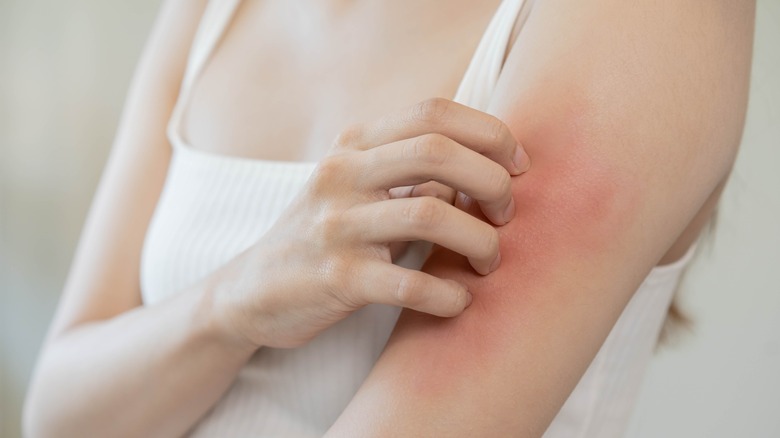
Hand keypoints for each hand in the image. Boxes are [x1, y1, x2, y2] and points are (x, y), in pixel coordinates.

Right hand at [213, 98, 529, 348]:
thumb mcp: (359, 187)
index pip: (433, 112)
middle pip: (437, 151)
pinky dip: (448, 296)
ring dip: (480, 241)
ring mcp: (335, 226)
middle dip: (492, 181)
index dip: (489, 132)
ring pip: (430, 215)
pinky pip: (408, 284)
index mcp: (353, 145)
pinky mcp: (335, 279)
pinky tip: (459, 302)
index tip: (517, 166)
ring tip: (488, 261)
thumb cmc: (326, 236)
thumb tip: (488, 170)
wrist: (253, 291)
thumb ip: (413, 172)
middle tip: (507, 214)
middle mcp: (341, 175)